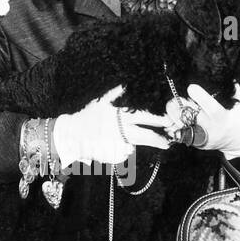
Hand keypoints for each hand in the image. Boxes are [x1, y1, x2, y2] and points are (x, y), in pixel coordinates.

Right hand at [52, 86, 170, 167]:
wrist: (71, 134)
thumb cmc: (86, 116)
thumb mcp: (100, 102)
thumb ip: (114, 94)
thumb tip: (124, 84)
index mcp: (121, 116)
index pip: (144, 117)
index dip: (158, 120)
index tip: (167, 122)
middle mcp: (122, 130)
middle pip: (145, 136)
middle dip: (158, 140)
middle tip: (166, 142)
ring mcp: (118, 144)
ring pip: (134, 146)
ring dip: (133, 144)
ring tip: (120, 141)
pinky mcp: (113, 156)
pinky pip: (122, 154)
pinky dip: (120, 151)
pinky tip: (110, 146)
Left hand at [166, 83, 239, 158]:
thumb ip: (235, 92)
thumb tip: (230, 76)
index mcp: (223, 117)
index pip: (211, 106)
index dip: (200, 96)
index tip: (191, 87)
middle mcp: (212, 128)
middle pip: (193, 116)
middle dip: (181, 106)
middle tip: (173, 97)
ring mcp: (204, 138)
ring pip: (184, 126)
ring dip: (174, 116)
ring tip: (169, 106)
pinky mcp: (198, 144)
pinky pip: (183, 136)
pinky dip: (174, 127)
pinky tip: (169, 120)